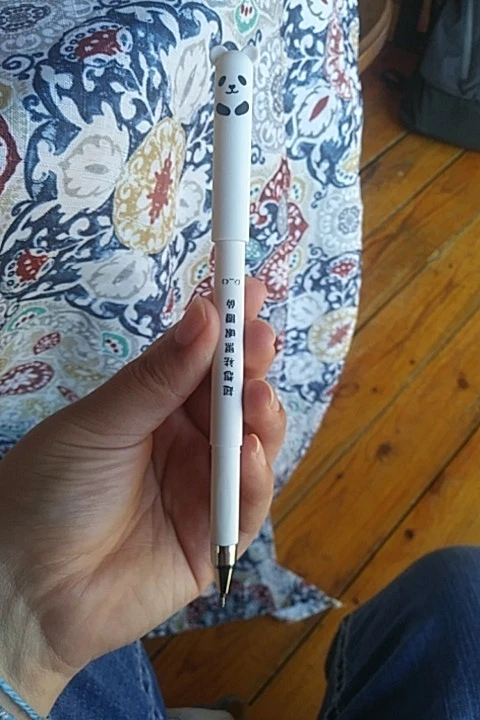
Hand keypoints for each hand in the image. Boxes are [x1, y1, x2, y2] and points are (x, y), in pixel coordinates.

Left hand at [0, 278, 284, 714]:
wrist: (24, 585)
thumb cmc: (50, 490)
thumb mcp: (100, 423)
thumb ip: (157, 377)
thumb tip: (205, 314)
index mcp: (157, 409)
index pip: (202, 360)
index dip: (227, 326)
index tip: (247, 288)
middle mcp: (188, 444)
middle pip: (234, 398)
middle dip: (252, 365)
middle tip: (260, 338)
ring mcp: (206, 489)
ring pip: (253, 444)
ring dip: (261, 415)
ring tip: (255, 394)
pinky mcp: (217, 538)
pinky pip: (248, 502)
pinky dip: (254, 475)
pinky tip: (247, 448)